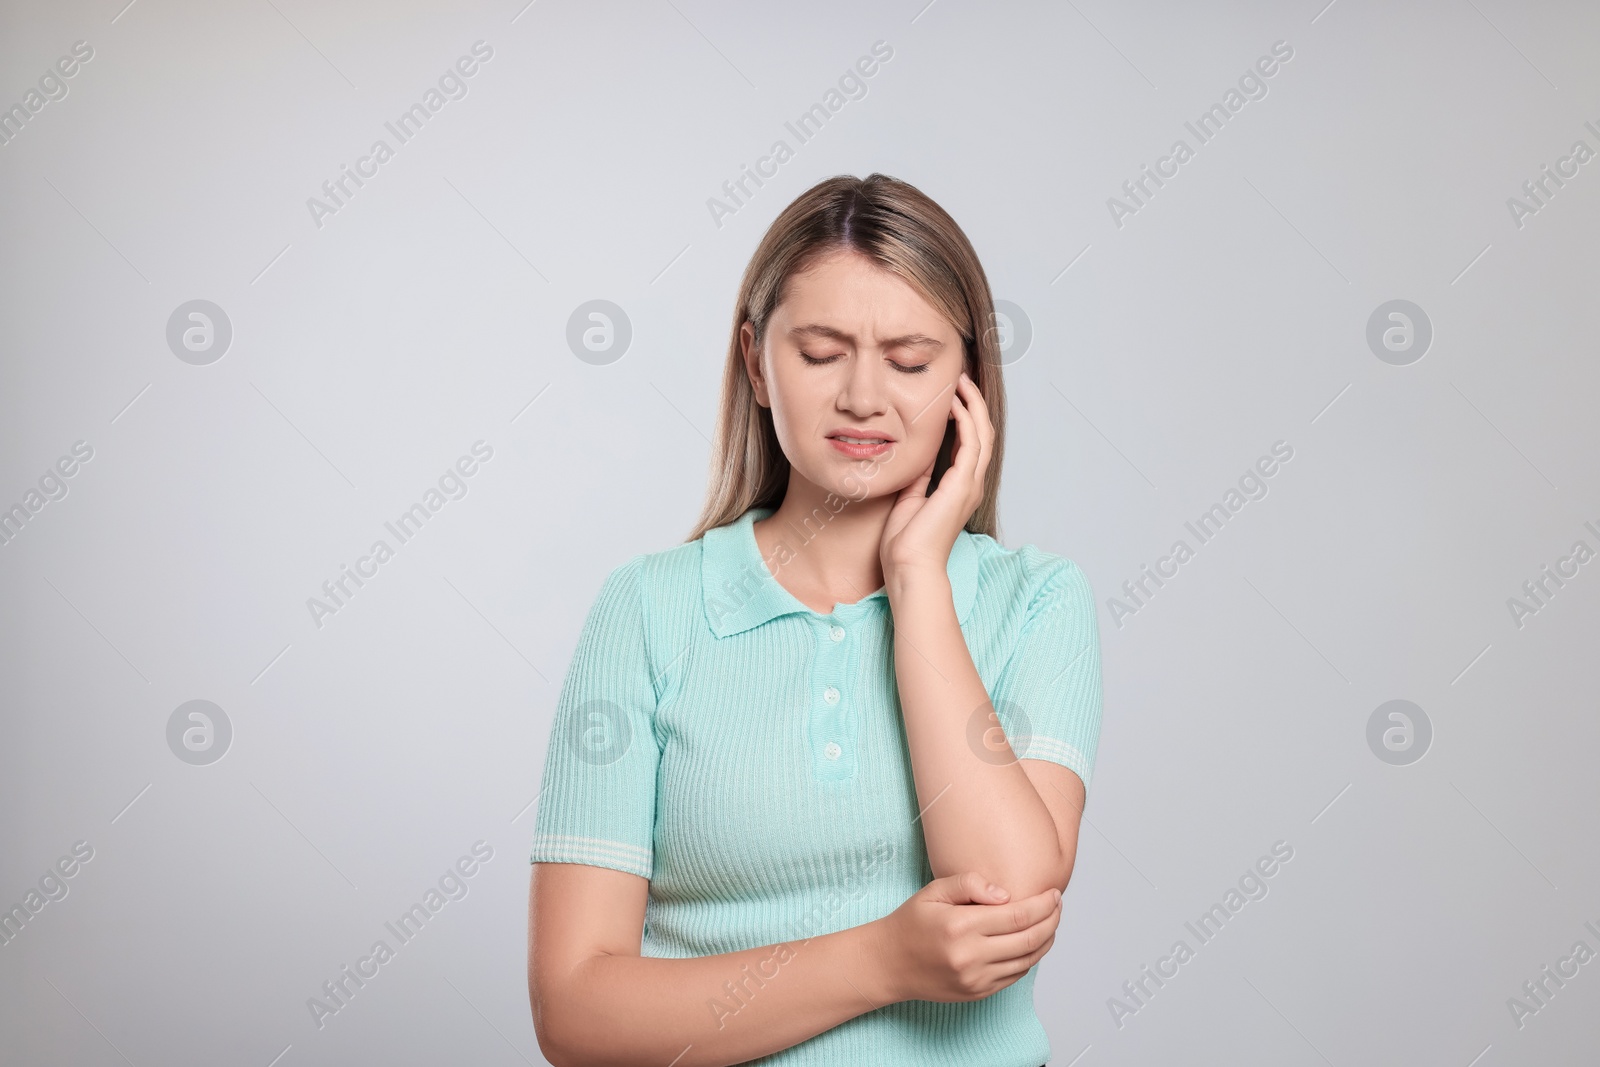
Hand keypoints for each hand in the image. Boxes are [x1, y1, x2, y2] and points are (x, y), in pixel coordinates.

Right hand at [870, 871, 1060, 1002]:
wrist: (889, 964)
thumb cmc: (911, 923)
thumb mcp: (933, 891)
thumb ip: (969, 884)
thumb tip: (1006, 894)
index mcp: (961, 926)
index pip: (1018, 915)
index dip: (1043, 904)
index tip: (1053, 893)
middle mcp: (971, 956)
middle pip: (1030, 939)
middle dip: (1052, 920)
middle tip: (1057, 906)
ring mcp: (976, 979)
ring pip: (1027, 960)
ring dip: (1046, 940)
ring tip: (1050, 922)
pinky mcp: (977, 992)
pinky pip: (1014, 976)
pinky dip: (1029, 959)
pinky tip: (1030, 943)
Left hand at [880, 371, 994, 584]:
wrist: (908, 566)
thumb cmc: (906, 542)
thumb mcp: (910, 499)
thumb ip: (919, 477)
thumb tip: (919, 455)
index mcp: (959, 488)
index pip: (970, 444)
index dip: (965, 417)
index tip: (952, 395)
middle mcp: (970, 484)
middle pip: (983, 434)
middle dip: (974, 404)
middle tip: (961, 380)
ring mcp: (969, 485)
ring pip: (982, 434)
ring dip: (973, 405)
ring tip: (961, 383)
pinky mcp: (962, 485)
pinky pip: (971, 444)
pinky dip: (965, 420)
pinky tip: (953, 404)